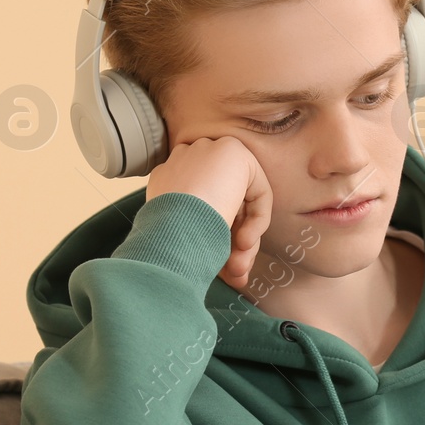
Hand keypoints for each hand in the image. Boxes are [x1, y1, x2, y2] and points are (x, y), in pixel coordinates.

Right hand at [146, 134, 272, 291]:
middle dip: (233, 245)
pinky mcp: (232, 151)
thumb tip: (230, 263)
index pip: (204, 210)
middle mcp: (184, 164)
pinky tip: (244, 243)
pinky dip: (257, 220)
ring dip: (245, 241)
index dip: (218, 240)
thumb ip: (206, 238)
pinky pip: (257, 191)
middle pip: (225, 207)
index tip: (223, 270)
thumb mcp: (186, 239)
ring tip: (239, 269)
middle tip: (236, 273)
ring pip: (241, 203)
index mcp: (167, 183)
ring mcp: (207, 153)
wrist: (171, 227)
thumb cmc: (172, 242)